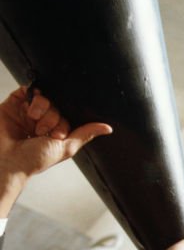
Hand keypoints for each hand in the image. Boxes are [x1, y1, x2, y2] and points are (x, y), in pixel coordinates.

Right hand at [0, 88, 112, 215]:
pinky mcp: (13, 104)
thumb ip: (85, 134)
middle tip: (43, 131)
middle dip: (53, 118)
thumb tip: (107, 128)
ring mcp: (27, 110)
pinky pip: (27, 90)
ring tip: (33, 124)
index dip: (64, 123)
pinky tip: (29, 112)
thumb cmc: (33, 159)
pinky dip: (31, 98)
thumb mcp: (66, 147)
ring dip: (43, 109)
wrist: (8, 160)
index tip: (57, 135)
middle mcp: (41, 119)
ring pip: (45, 96)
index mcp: (54, 129)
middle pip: (57, 105)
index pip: (67, 114)